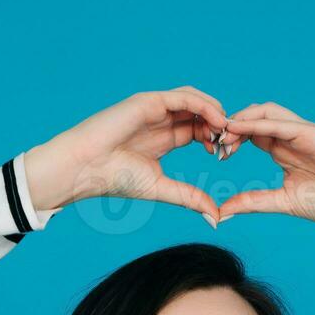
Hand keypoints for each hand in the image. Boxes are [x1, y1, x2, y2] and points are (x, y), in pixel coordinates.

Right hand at [25, 87, 230, 223]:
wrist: (85, 168)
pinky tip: (217, 120)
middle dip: (219, 126)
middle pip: (200, 113)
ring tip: (227, 129)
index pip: (198, 130)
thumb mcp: (161, 188)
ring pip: (195, 100)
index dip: (215, 139)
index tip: (224, 155)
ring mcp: (154, 108)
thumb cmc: (114, 178)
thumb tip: (216, 217)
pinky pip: (184, 97)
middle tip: (229, 143)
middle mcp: (160, 120)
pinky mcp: (149, 101)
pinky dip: (204, 105)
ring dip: (215, 112)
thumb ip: (189, 198)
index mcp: (164, 138)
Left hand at [212, 103, 314, 243]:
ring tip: (224, 134)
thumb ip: (253, 202)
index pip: (251, 134)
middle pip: (254, 117)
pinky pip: (282, 122)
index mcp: (284, 150)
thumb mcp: (281, 202)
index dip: (231, 139)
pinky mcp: (314, 133)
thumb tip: (223, 211)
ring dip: (242, 120)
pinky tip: (241, 130)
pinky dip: (259, 123)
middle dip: (231, 126)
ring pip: (266, 112)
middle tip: (214, 142)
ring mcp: (303, 132)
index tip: (216, 154)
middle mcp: (292, 136)